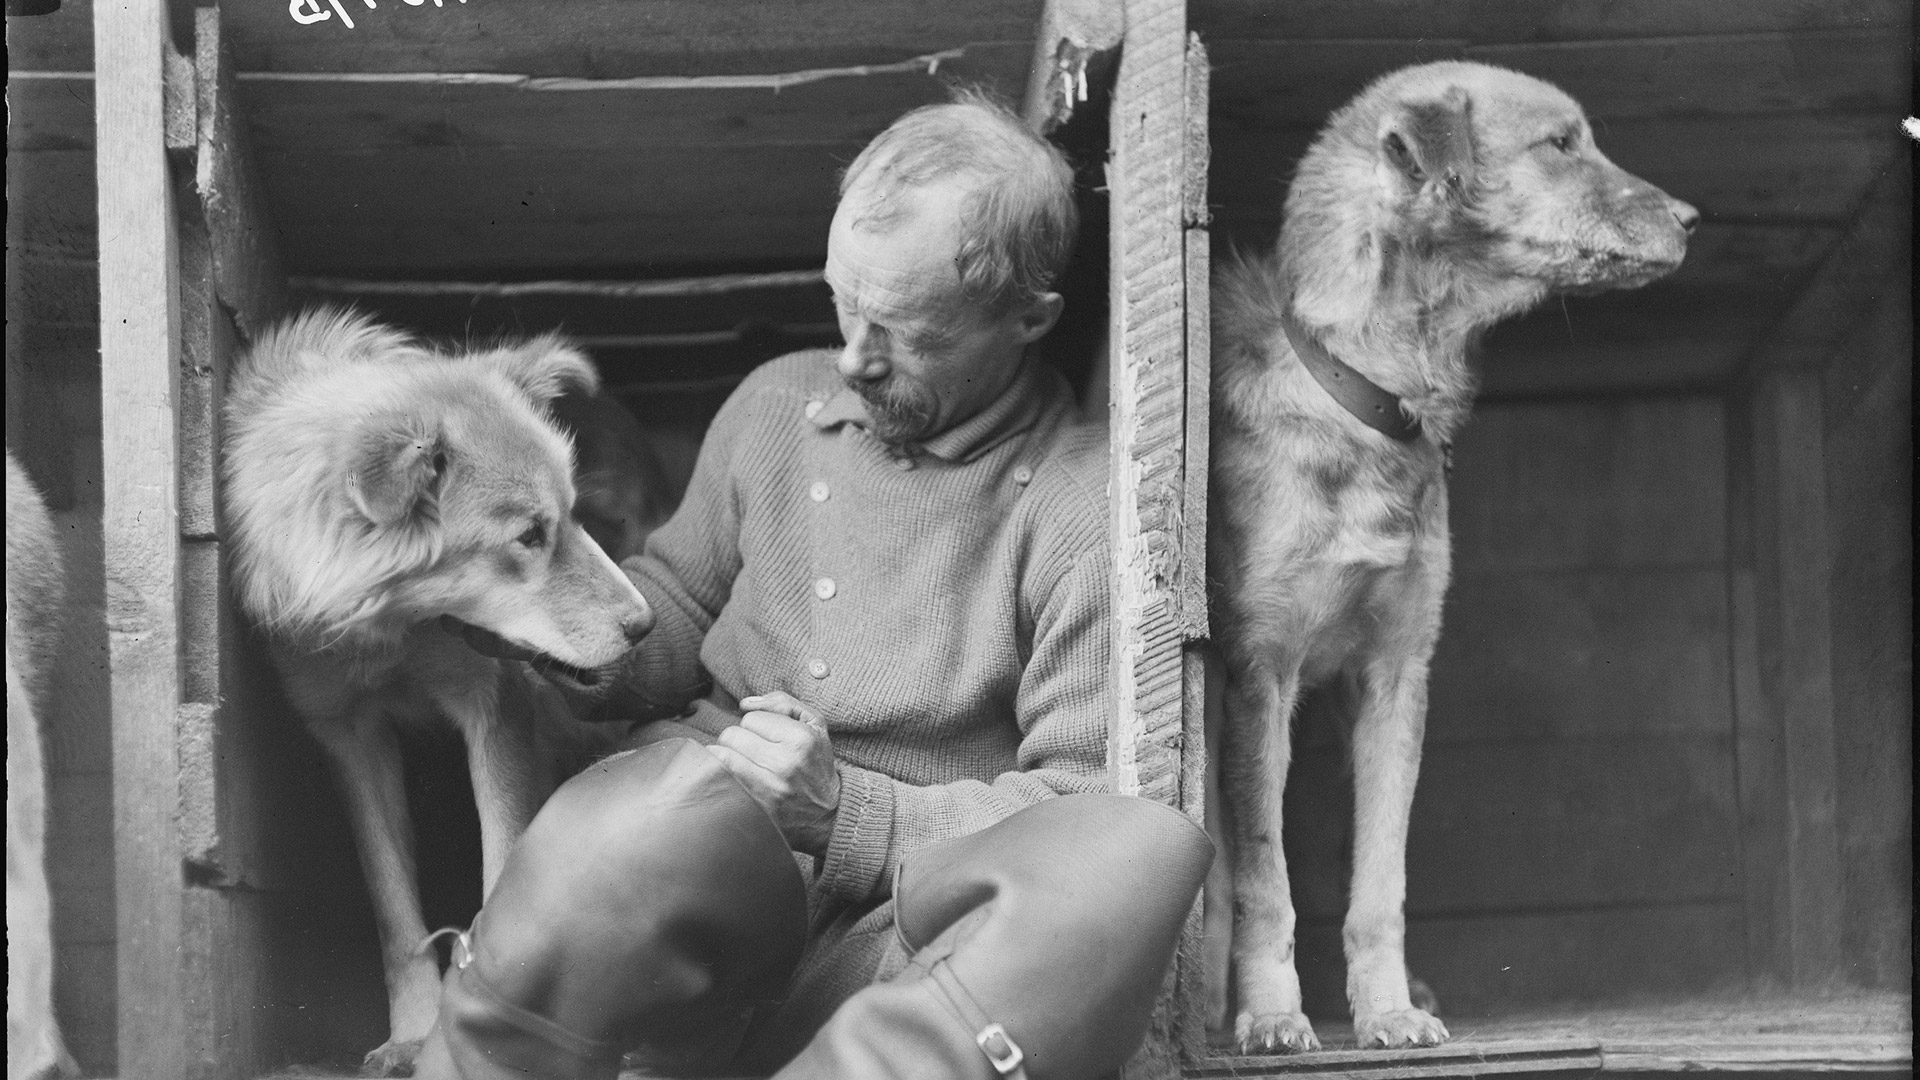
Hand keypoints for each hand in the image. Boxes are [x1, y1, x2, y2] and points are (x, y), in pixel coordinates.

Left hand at [710, 691, 840, 854]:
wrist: (828, 813)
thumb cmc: (817, 763)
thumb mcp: (815, 724)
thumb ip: (782, 703)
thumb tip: (745, 703)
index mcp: (802, 738)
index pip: (751, 718)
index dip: (756, 725)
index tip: (767, 737)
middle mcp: (786, 763)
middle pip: (732, 735)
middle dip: (739, 740)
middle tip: (753, 750)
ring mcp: (770, 787)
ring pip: (722, 755)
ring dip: (728, 756)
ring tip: (744, 762)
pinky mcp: (757, 805)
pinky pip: (722, 778)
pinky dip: (722, 773)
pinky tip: (734, 775)